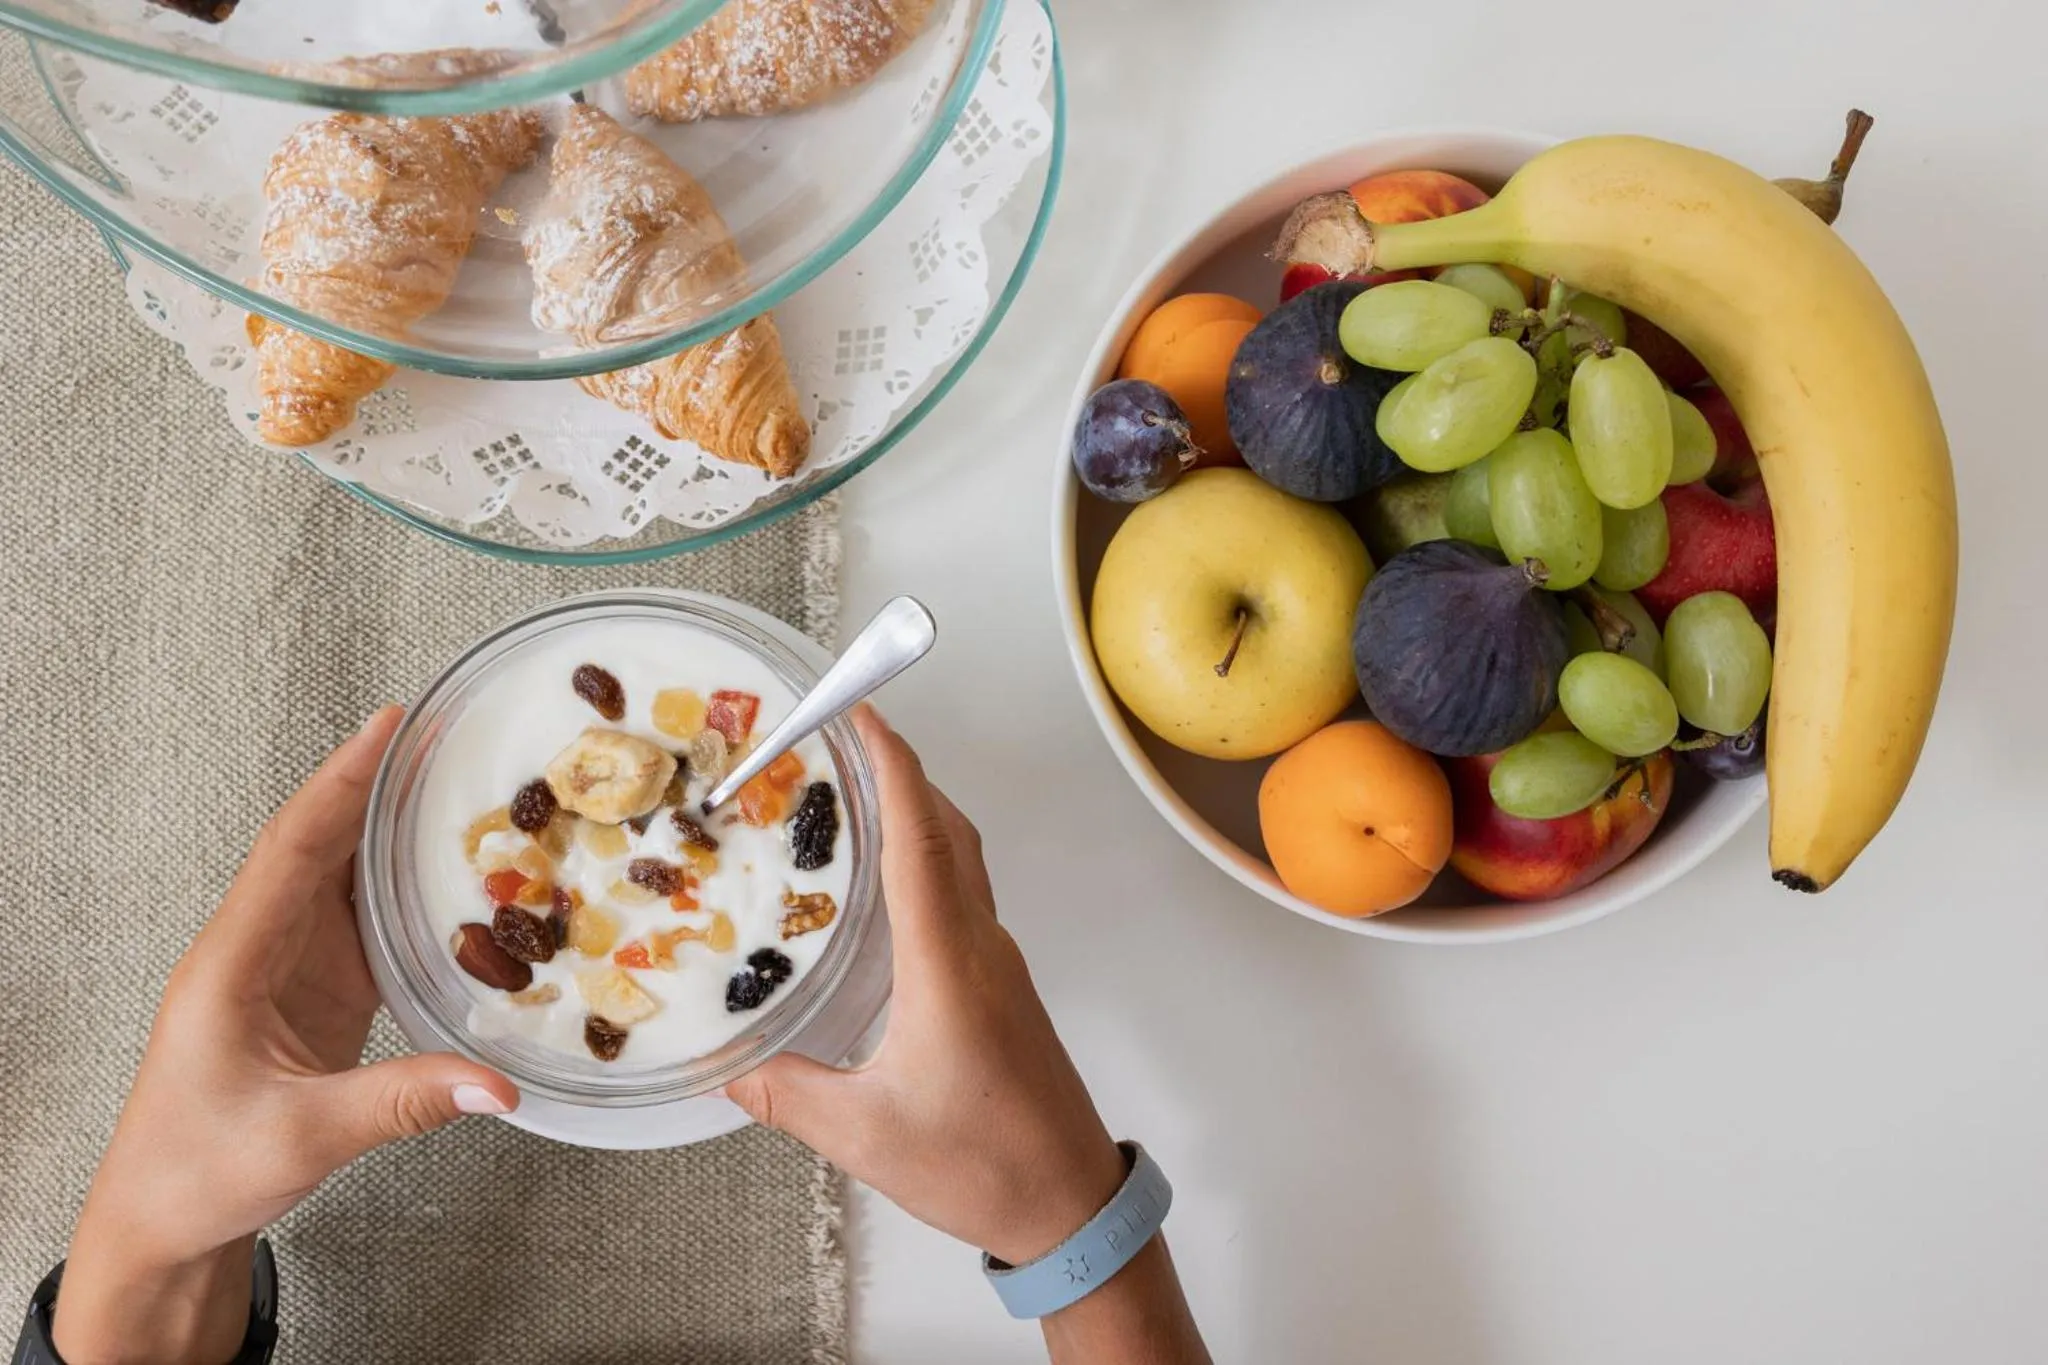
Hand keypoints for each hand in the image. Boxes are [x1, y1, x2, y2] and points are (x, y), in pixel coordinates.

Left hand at [54, 708, 517, 1364]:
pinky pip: (360, 919)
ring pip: (340, 875)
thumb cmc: (198, 1173)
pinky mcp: (312, 995)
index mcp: (232, 960)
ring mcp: (283, 968)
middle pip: (318, 842)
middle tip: (444, 731)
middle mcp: (255, 948)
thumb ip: (403, 1102)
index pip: (293, 847)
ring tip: (458, 782)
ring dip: (392, 828)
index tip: (391, 725)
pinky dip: (404, 887)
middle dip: (377, 781)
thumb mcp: (302, 1137)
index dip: (343, 782)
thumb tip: (499, 1084)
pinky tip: (451, 873)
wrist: (161, 1224)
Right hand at [726, 708, 1127, 1266]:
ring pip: (959, 861)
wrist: (1071, 1206)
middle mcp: (980, 948)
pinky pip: (961, 897)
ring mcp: (998, 965)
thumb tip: (725, 1063)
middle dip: (897, 772)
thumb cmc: (984, 1165)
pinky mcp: (1001, 988)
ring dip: (914, 813)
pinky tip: (884, 885)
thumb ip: (787, 1093)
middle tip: (836, 739)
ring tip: (849, 794)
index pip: (920, 841)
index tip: (862, 711)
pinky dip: (924, 861)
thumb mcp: (865, 1134)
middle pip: (946, 831)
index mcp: (949, 966)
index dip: (892, 768)